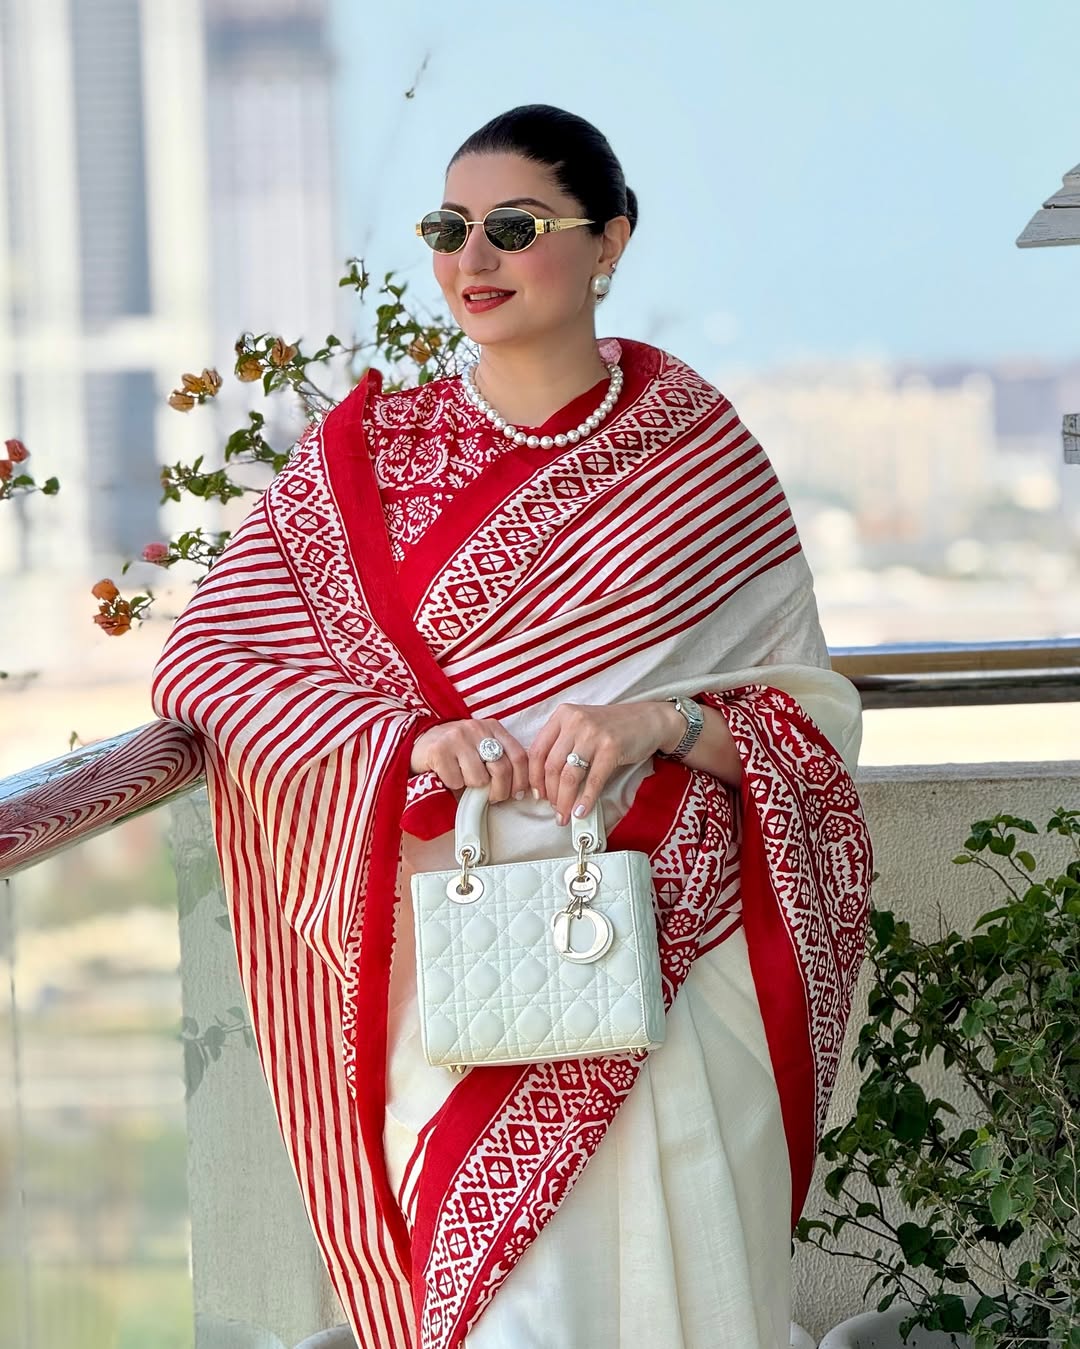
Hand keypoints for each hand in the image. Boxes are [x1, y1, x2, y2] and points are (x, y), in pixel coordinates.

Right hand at [411, 719, 529, 803]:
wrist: (419, 741)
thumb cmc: (455, 752)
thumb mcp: (481, 748)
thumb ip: (499, 761)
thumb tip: (517, 792)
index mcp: (492, 727)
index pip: (518, 756)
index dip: (521, 780)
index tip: (516, 794)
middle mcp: (477, 728)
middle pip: (502, 769)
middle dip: (500, 791)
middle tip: (492, 798)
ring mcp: (457, 737)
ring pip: (479, 779)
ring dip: (471, 787)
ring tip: (463, 779)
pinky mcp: (439, 750)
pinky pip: (456, 781)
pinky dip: (453, 785)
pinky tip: (447, 775)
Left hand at [528, 702, 682, 825]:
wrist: (647, 720)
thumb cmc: (612, 726)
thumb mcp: (581, 725)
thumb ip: (562, 744)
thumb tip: (545, 781)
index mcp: (562, 715)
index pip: (537, 750)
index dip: (534, 777)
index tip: (537, 794)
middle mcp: (575, 721)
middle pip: (551, 766)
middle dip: (550, 794)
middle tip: (554, 809)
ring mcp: (593, 734)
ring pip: (569, 776)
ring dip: (565, 801)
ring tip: (565, 815)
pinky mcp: (612, 748)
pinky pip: (593, 781)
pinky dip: (585, 800)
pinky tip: (581, 811)